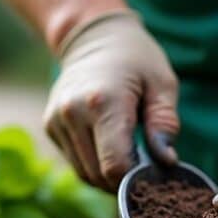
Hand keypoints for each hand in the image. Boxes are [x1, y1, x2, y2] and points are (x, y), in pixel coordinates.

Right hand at [44, 10, 178, 190]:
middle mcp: (73, 113)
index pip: (115, 166)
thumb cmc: (136, 60)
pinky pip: (75, 162)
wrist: (94, 36)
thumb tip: (167, 161)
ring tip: (129, 156)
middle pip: (98, 175)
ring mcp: (57, 121)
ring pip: (84, 174)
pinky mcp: (50, 126)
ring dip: (108, 176)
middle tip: (145, 165)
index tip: (153, 170)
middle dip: (124, 180)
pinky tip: (110, 147)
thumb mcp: (162, 84)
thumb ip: (165, 124)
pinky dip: (94, 165)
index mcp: (103, 102)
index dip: (136, 179)